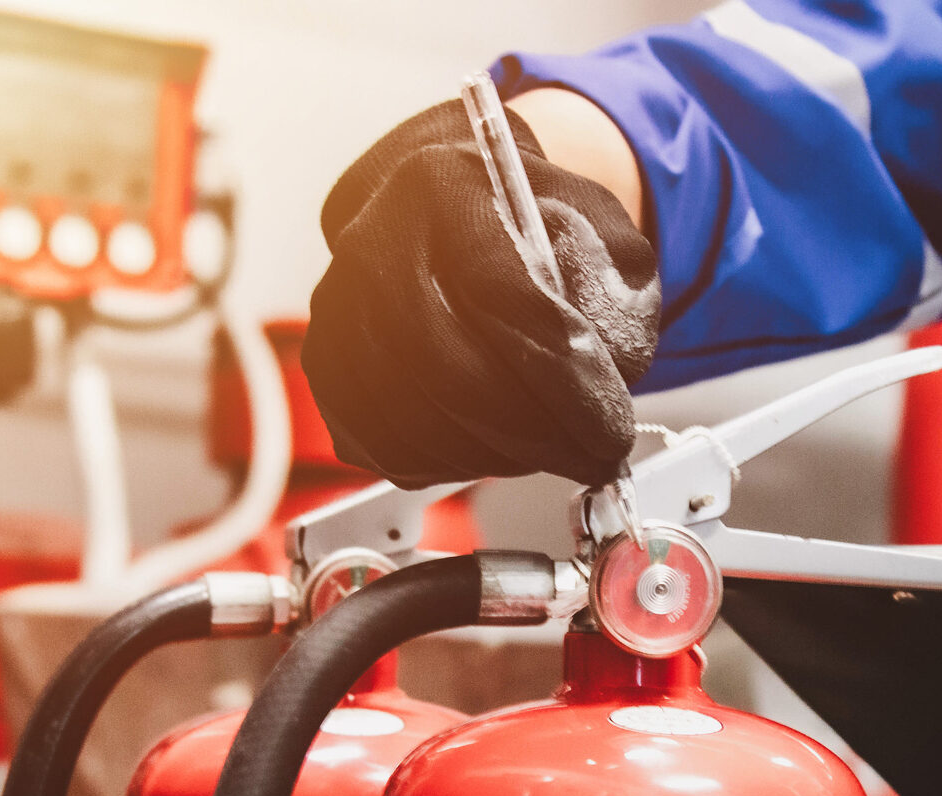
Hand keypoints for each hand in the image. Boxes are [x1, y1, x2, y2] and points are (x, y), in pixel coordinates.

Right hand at [304, 98, 660, 487]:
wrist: (456, 213)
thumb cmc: (534, 224)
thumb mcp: (600, 233)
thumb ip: (612, 293)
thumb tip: (606, 370)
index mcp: (445, 184)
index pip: (503, 296)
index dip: (564, 379)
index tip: (610, 431)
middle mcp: (374, 240)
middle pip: (448, 366)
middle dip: (533, 432)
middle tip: (590, 456)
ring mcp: (338, 307)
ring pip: (410, 416)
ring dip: (494, 454)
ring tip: (551, 451)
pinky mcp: (329, 366)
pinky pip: (380, 443)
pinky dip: (447, 465)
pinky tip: (496, 450)